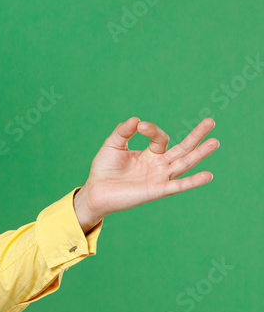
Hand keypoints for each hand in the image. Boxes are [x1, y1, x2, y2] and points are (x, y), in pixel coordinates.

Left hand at [74, 117, 218, 228]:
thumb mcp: (112, 145)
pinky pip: (177, 186)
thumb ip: (123, 132)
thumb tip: (136, 119)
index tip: (139, 126)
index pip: (160, 138)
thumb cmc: (104, 169)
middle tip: (210, 121)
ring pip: (184, 164)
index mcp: (150, 154)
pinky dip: (192, 181)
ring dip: (199, 154)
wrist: (95, 191)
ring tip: (215, 142)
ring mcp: (159, 178)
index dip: (151, 130)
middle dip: (196, 136)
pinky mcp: (156, 190)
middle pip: (182, 149)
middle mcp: (159, 165)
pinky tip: (208, 175)